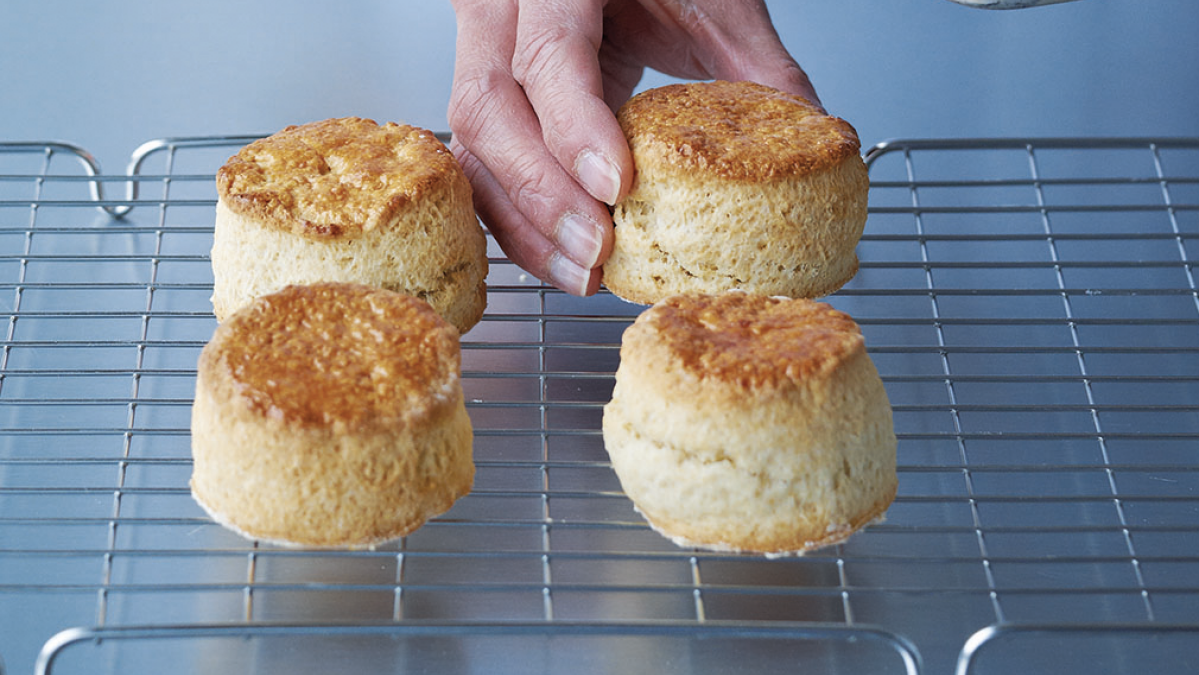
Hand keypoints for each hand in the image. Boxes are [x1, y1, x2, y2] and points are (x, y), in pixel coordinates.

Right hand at [448, 0, 818, 294]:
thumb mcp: (716, 1)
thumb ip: (758, 65)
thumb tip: (817, 137)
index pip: (547, 52)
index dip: (574, 125)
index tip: (617, 186)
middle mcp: (503, 11)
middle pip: (487, 108)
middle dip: (541, 192)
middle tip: (598, 251)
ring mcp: (482, 53)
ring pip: (472, 145)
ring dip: (523, 220)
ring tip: (583, 272)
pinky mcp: (488, 97)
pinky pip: (479, 164)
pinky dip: (514, 218)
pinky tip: (556, 256)